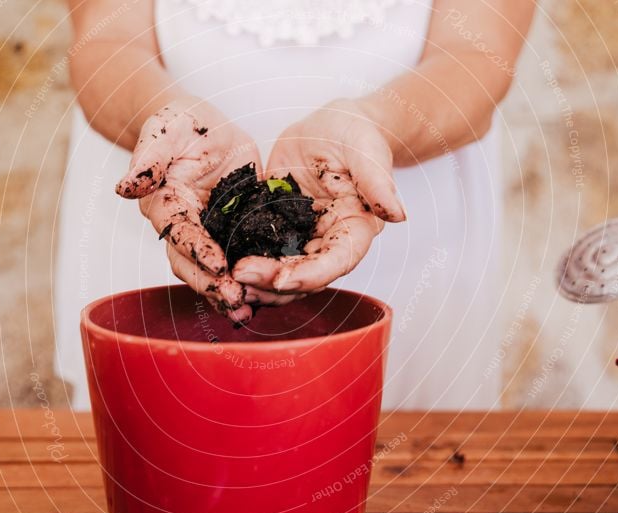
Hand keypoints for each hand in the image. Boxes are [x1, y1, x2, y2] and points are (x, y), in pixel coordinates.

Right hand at [115, 97, 260, 322]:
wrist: (202, 127)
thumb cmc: (180, 124)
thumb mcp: (166, 130)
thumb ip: (149, 158)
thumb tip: (125, 187)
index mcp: (165, 203)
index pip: (178, 232)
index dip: (196, 249)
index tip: (217, 263)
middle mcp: (183, 226)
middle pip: (191, 264)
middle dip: (212, 283)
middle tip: (236, 299)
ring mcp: (209, 234)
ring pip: (213, 272)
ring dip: (228, 292)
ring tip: (249, 309)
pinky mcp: (234, 232)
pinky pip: (240, 260)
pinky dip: (252, 279)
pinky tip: (269, 295)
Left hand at [233, 99, 403, 294]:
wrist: (332, 125)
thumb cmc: (356, 134)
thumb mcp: (367, 151)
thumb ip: (378, 182)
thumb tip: (397, 214)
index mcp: (355, 229)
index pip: (336, 262)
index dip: (309, 275)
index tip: (281, 280)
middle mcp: (329, 241)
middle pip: (303, 276)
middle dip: (271, 283)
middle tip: (239, 277)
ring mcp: (302, 238)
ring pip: (280, 273)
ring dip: (255, 282)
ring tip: (226, 278)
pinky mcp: (278, 228)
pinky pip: (260, 250)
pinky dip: (243, 259)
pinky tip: (220, 261)